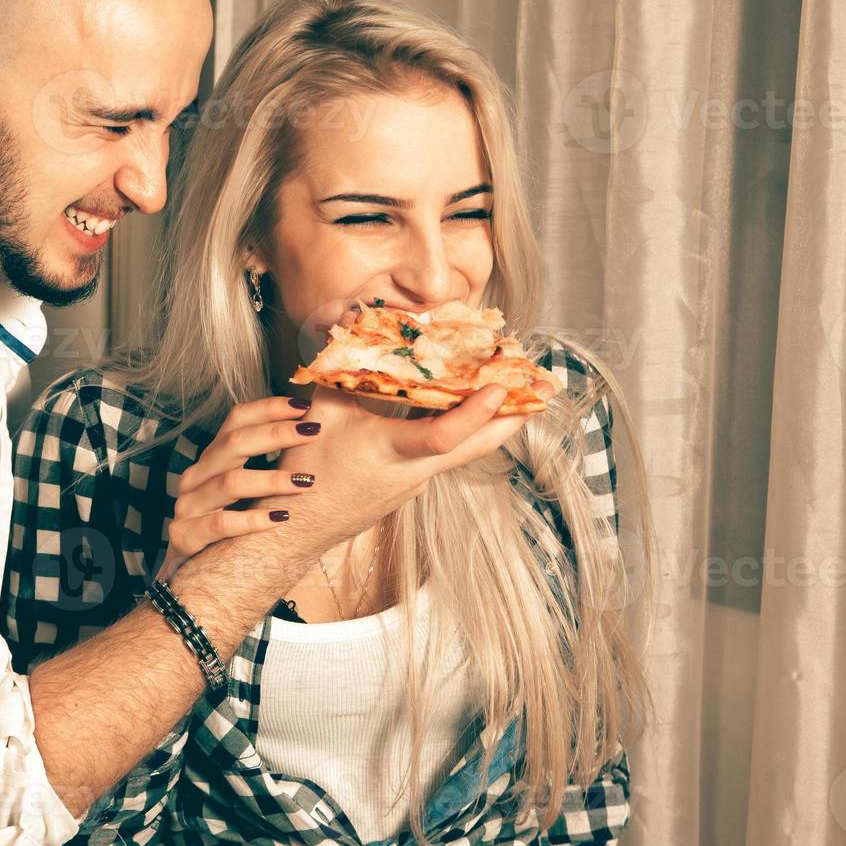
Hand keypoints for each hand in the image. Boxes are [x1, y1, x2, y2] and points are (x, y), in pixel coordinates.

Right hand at [158, 396, 322, 578]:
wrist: (192, 577)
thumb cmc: (234, 530)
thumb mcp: (250, 493)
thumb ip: (273, 464)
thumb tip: (318, 435)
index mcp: (213, 459)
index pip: (236, 420)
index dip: (268, 408)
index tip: (304, 406)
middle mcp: (197, 476)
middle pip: (233, 443)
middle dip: (276, 434)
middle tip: (313, 433)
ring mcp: (187, 505)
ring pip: (229, 483)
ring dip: (271, 480)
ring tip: (306, 483)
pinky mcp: (184, 535)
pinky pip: (219, 524)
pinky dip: (252, 520)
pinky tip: (280, 518)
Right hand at [264, 380, 552, 559]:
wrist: (303, 526)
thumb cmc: (310, 470)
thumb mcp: (319, 411)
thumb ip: (339, 365)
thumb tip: (351, 319)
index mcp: (392, 451)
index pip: (444, 435)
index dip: (476, 411)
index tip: (502, 384)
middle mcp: (416, 470)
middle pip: (479, 446)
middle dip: (515, 413)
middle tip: (543, 383)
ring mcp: (419, 479)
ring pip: (469, 448)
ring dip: (497, 417)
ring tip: (521, 385)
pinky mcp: (415, 481)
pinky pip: (450, 450)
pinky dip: (467, 424)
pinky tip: (468, 400)